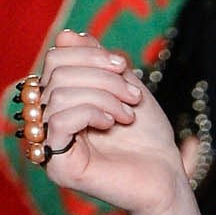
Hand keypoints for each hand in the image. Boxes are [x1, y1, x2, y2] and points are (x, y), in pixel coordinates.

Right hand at [32, 29, 185, 214]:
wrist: (166, 178)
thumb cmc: (147, 136)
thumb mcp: (123, 85)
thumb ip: (95, 60)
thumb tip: (65, 36)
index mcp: (62, 100)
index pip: (57, 58)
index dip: (89, 54)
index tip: (123, 67)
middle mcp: (49, 121)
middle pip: (56, 72)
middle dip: (101, 77)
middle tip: (132, 95)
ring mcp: (50, 144)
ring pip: (58, 94)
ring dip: (103, 97)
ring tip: (127, 115)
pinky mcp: (58, 166)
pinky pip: (60, 120)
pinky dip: (90, 113)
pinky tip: (111, 124)